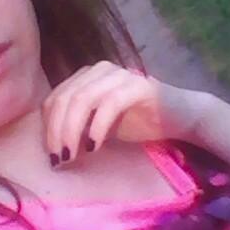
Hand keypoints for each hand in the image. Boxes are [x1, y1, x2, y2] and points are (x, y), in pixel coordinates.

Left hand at [41, 61, 206, 165]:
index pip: (55, 98)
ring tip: (72, 155)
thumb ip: (78, 126)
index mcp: (87, 77)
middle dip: (56, 132)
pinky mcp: (138, 85)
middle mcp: (99, 70)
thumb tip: (53, 146)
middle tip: (59, 159)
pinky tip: (95, 147)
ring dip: (72, 130)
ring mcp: (119, 74)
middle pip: (65, 98)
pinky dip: (97, 126)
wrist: (181, 117)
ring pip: (82, 99)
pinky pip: (109, 103)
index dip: (47, 127)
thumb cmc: (139, 121)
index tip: (51, 155)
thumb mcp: (100, 125)